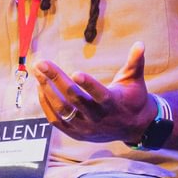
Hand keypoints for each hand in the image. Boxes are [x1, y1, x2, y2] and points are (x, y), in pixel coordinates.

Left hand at [33, 43, 153, 141]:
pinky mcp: (76, 134)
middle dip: (56, 80)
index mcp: (113, 103)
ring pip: (62, 111)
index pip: (99, 95)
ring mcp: (85, 128)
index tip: (75, 72)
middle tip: (42, 63)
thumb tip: (140, 44)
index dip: (88, 85)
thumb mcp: (135, 80)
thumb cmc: (133, 98)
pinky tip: (40, 89)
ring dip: (47, 91)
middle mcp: (98, 118)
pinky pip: (56, 121)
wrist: (134, 127)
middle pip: (74, 100)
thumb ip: (135, 62)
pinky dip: (46, 106)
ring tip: (38, 73)